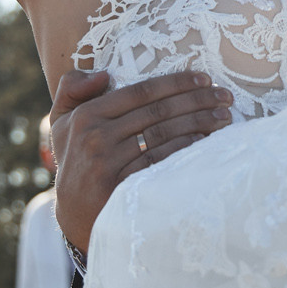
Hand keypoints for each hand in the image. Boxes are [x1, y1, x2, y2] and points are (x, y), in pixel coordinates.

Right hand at [49, 69, 234, 253]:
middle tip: (225, 96)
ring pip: (163, 135)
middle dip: (197, 100)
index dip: (176, 83)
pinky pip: (160, 162)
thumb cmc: (74, 161)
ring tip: (224, 117)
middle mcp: (96, 136)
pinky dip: (184, 149)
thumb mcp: (62, 121)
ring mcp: (108, 163)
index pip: (140, 91)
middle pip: (157, 111)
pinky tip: (206, 142)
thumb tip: (103, 73)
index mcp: (87, 114)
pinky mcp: (121, 187)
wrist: (72, 214)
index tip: (204, 78)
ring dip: (199, 123)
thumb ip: (72, 88)